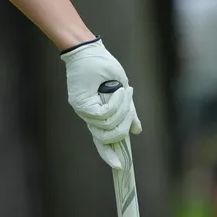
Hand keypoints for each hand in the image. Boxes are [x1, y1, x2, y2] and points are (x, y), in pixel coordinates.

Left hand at [61, 38, 141, 168]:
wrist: (87, 49)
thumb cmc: (104, 67)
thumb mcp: (121, 91)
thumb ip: (128, 112)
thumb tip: (137, 132)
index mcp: (97, 114)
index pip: (102, 140)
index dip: (109, 154)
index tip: (119, 167)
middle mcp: (87, 115)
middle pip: (107, 137)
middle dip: (124, 125)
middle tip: (131, 105)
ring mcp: (82, 110)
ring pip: (107, 126)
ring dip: (122, 111)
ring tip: (125, 91)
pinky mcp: (80, 103)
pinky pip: (103, 114)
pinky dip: (116, 104)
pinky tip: (119, 91)